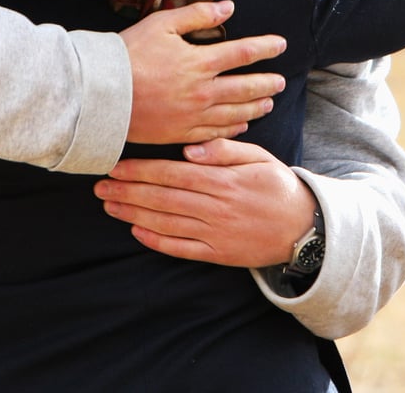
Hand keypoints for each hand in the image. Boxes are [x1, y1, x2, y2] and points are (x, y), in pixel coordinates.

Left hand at [93, 138, 316, 267]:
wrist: (305, 228)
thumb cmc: (278, 185)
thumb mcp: (258, 157)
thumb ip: (224, 150)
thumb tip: (190, 148)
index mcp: (222, 181)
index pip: (173, 174)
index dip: (141, 170)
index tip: (116, 166)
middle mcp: (215, 208)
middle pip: (163, 198)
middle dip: (128, 191)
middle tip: (99, 186)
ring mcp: (216, 234)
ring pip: (167, 223)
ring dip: (134, 213)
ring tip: (108, 205)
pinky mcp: (219, 255)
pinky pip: (182, 249)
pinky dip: (157, 241)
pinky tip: (136, 231)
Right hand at [120, 0, 285, 143]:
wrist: (101, 93)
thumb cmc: (129, 54)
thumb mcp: (161, 24)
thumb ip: (197, 15)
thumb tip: (228, 7)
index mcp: (200, 62)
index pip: (244, 53)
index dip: (265, 47)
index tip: (280, 45)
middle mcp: (203, 91)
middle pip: (246, 87)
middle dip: (266, 83)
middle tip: (280, 82)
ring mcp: (193, 116)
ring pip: (235, 113)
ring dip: (256, 107)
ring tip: (268, 103)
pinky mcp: (181, 134)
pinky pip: (216, 133)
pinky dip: (233, 128)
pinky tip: (241, 124)